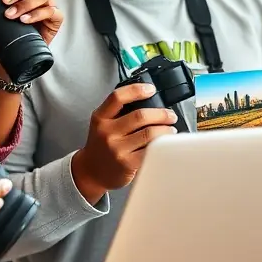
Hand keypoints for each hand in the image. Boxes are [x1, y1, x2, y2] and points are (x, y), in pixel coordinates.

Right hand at [71, 82, 179, 202]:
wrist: (92, 172)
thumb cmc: (101, 145)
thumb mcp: (101, 124)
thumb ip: (118, 111)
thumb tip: (147, 99)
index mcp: (100, 118)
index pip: (118, 97)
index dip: (137, 90)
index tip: (151, 89)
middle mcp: (107, 132)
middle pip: (140, 116)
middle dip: (161, 114)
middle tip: (170, 116)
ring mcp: (117, 149)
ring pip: (149, 134)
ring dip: (165, 130)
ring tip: (170, 129)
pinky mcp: (127, 164)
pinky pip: (150, 151)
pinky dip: (162, 145)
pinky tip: (165, 144)